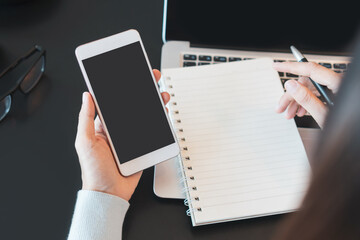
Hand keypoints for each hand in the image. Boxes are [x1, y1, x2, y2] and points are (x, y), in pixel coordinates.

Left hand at [74, 69, 169, 200]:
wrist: (109, 193)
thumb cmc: (93, 170)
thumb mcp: (84, 141)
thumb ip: (86, 118)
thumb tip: (86, 96)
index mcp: (103, 126)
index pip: (114, 101)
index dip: (122, 87)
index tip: (129, 74)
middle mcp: (118, 130)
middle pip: (133, 105)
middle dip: (144, 91)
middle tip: (152, 78)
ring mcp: (131, 138)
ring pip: (145, 116)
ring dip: (154, 103)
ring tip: (161, 95)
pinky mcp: (142, 147)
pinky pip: (152, 131)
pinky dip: (159, 121)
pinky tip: (163, 113)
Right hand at [273, 62, 341, 127]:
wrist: (357, 136)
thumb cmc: (347, 127)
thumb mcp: (323, 114)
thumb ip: (306, 99)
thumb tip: (291, 85)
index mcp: (337, 83)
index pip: (309, 69)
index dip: (290, 66)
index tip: (277, 66)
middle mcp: (338, 82)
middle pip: (307, 82)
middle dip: (291, 95)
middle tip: (281, 106)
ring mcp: (337, 88)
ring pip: (310, 89)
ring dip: (297, 101)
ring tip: (289, 114)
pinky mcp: (336, 95)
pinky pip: (317, 94)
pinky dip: (307, 102)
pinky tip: (301, 112)